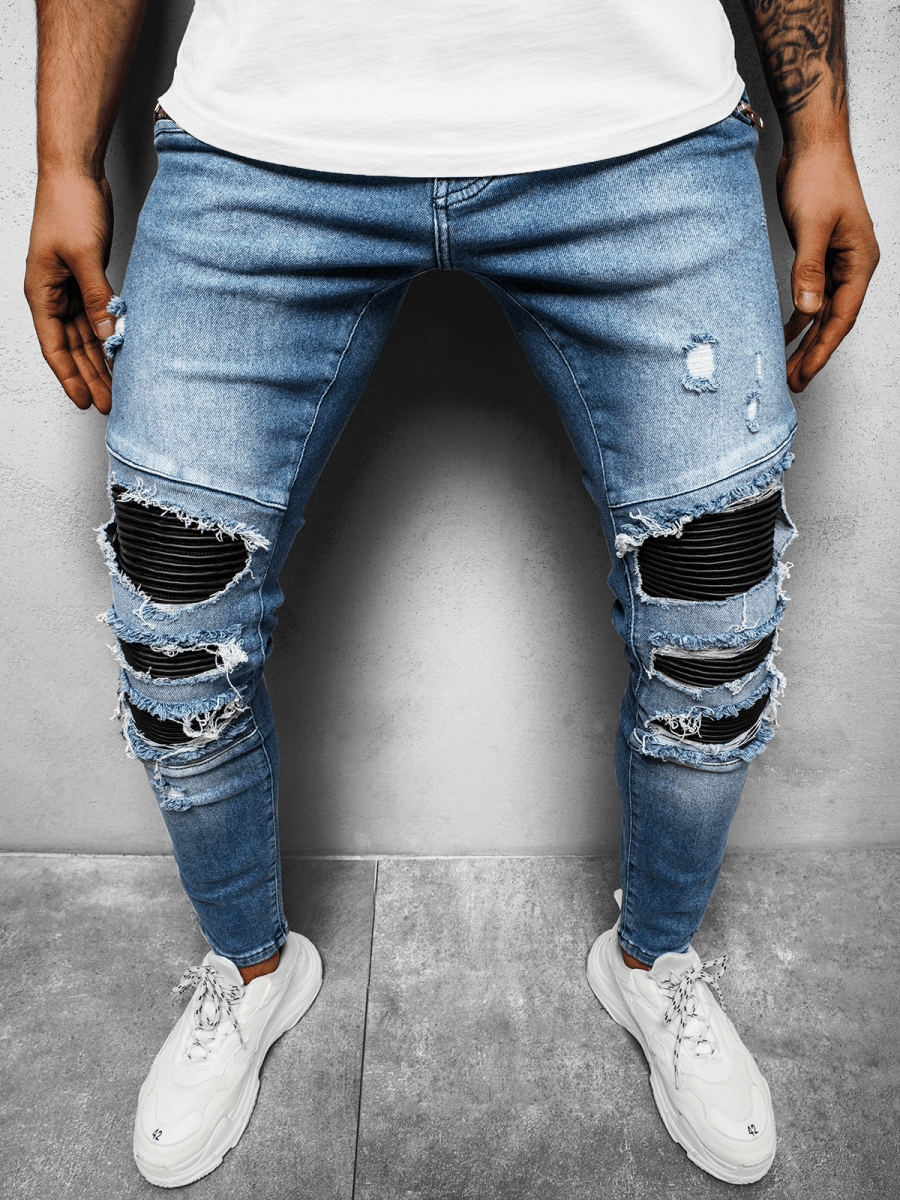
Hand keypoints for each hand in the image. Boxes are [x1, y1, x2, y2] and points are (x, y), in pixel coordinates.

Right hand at [24, 172, 116, 412]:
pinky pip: (97, 316)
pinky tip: (123, 352)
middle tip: (112, 403)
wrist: (77, 172)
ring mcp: (71, 288)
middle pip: (73, 347)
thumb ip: (96, 297)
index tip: (86, 402)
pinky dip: (109, 335)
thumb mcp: (84, 256)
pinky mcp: (88, 279)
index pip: (55, 347)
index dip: (70, 377)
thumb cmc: (69, 206)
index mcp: (42, 293)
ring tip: (120, 387)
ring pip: (86, 335)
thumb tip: (108, 334)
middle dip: (91, 376)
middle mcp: (54, 295)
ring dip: (102, 361)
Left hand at [777, 142, 878, 392]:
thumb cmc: (818, 178)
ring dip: (806, 338)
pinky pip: (813, 293)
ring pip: (823, 310)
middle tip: (793, 383)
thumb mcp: (811, 226)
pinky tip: (787, 330)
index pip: (842, 317)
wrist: (814, 144)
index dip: (822, 350)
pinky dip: (801, 314)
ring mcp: (838, 260)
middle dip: (813, 353)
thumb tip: (808, 310)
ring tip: (787, 366)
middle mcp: (853, 265)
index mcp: (860, 261)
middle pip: (834, 320)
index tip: (804, 375)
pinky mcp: (821, 254)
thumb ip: (808, 270)